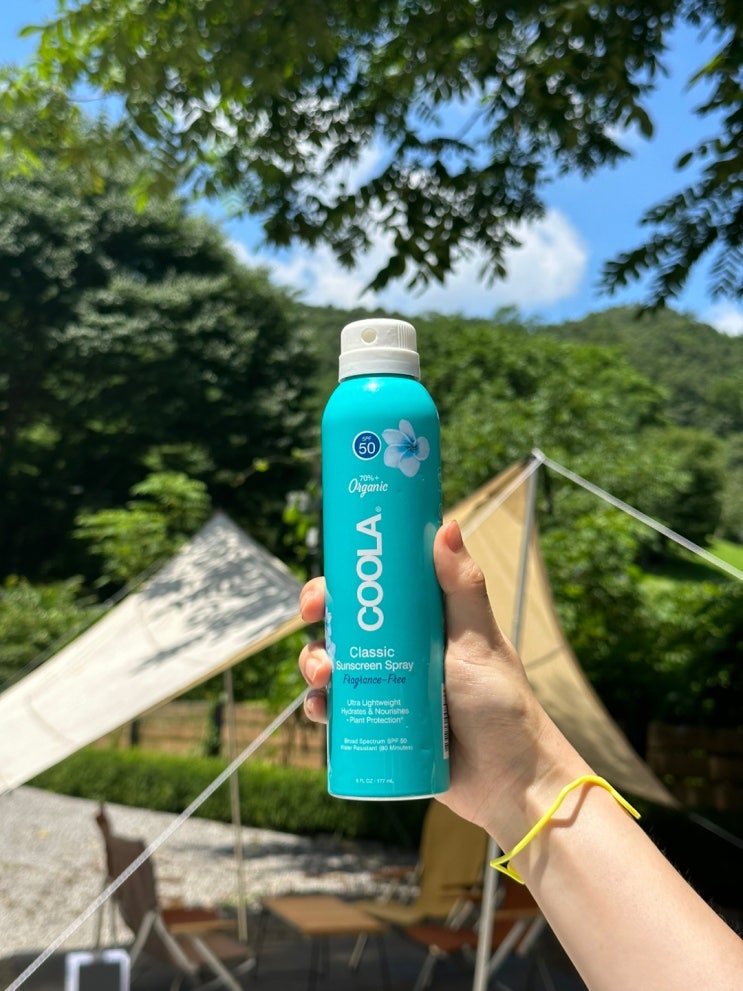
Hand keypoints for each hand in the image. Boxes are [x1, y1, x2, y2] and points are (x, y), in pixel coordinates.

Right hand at [298, 520, 582, 844]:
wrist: (510, 784)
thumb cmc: (503, 706)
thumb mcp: (479, 641)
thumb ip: (463, 587)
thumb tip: (446, 524)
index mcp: (422, 622)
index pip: (373, 592)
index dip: (341, 584)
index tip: (325, 589)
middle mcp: (400, 651)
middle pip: (344, 627)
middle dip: (318, 623)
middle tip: (313, 624)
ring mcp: (388, 689)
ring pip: (334, 667)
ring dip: (313, 664)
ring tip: (322, 676)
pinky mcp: (380, 727)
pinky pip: (338, 714)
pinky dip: (320, 708)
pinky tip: (319, 710)